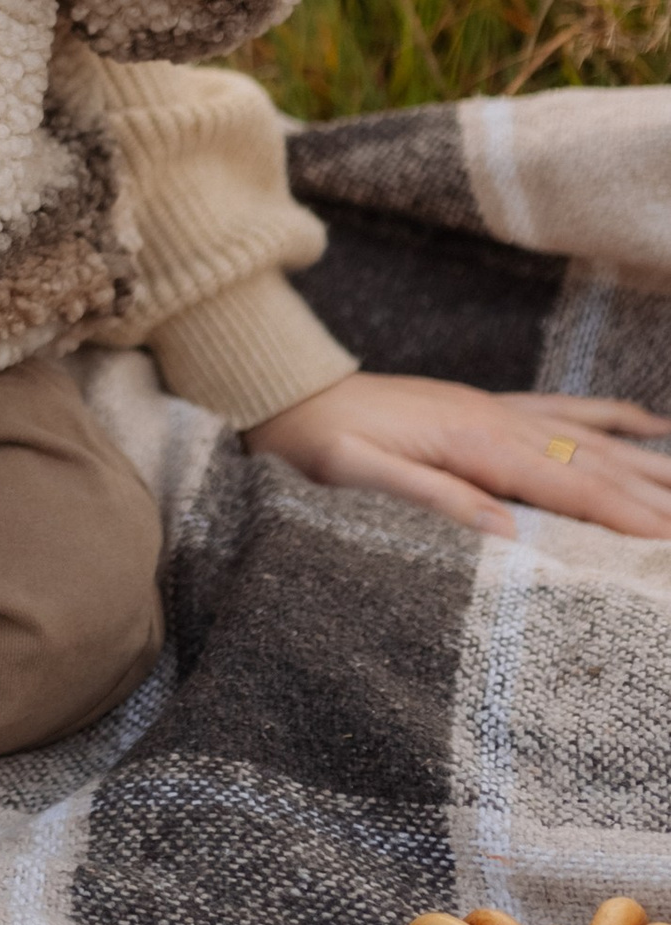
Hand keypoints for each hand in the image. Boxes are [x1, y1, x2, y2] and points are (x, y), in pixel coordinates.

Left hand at [246, 371, 670, 538]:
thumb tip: (504, 531)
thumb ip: (433, 498)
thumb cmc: (319, 442)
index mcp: (474, 445)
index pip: (568, 486)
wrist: (290, 393)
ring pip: (593, 437)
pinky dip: (614, 416)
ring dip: (651, 461)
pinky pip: (565, 409)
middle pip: (596, 462)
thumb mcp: (360, 476)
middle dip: (657, 494)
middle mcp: (498, 421)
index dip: (626, 515)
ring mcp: (498, 409)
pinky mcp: (488, 407)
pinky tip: (653, 422)